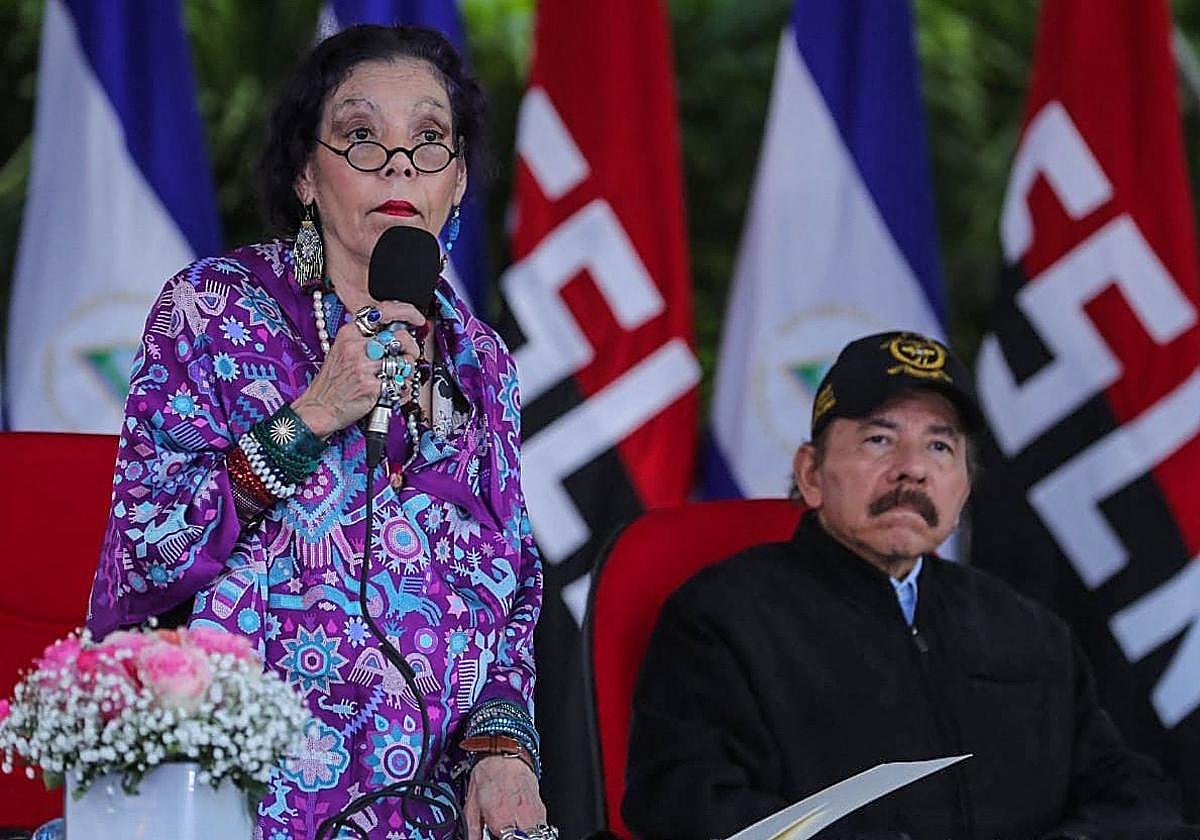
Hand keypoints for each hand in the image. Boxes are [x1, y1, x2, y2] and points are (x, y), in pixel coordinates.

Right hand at [291, 302, 423, 438]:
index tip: (417, 319)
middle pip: (399, 338)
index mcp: (348, 333)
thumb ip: (366, 340)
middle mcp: (355, 346)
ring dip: (406, 371)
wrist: (319, 407)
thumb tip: (395, 334)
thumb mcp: (342, 350)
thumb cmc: (332, 382)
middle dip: (412, 348)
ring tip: (397, 376)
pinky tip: (392, 390)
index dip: (406, 312)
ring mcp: (363, 366)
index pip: (382, 313)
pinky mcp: (370, 385)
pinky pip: (398, 383)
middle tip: (410, 355)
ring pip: (403, 361)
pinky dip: (401, 388)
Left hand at [463, 756, 546, 839]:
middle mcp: (521, 816)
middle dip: (515, 838)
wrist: (504, 754)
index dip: (502, 838)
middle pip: (525, 839)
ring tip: (514, 832)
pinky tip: (522, 826)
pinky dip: (533, 830)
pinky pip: (541, 827)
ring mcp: (534, 812)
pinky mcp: (541, 808)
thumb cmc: (488, 775)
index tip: (498, 836)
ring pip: (536, 835)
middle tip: (506, 834)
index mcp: (501, 817)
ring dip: (526, 836)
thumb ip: (472, 829)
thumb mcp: (471, 804)